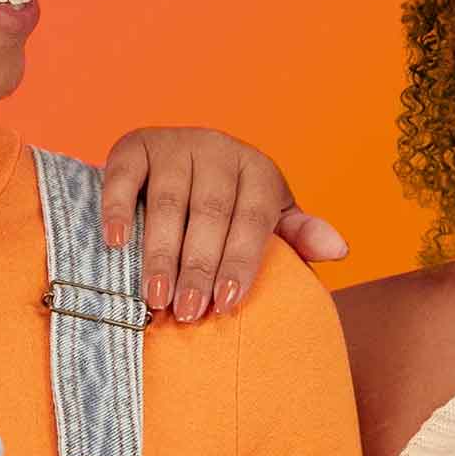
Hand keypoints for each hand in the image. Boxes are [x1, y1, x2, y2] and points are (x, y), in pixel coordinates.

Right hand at [101, 127, 346, 321]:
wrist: (179, 167)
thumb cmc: (232, 207)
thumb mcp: (270, 218)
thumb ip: (300, 236)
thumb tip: (339, 250)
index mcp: (258, 169)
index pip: (254, 217)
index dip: (241, 260)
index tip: (229, 301)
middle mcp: (219, 148)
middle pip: (211, 212)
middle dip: (199, 266)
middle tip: (189, 312)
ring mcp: (175, 143)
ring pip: (168, 202)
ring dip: (160, 252)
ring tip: (156, 297)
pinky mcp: (135, 145)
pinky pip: (124, 177)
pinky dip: (117, 209)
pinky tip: (115, 244)